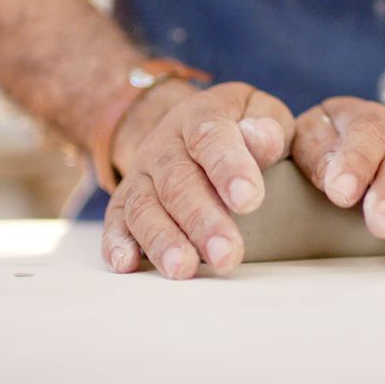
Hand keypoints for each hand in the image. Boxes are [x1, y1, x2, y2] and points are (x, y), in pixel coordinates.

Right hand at [101, 81, 294, 278]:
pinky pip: (115, 220)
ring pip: (143, 206)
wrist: (190, 127)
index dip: (229, 168)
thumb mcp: (262, 115)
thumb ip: (269, 129)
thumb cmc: (241, 127)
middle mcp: (164, 144)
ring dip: (162, 239)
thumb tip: (264, 138)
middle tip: (226, 254)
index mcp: (201, 115)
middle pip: (177, 181)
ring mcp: (140, 173)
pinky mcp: (124, 201)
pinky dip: (117, 242)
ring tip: (182, 269)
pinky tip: (127, 264)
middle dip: (201, 220)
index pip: (211, 137)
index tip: (248, 200)